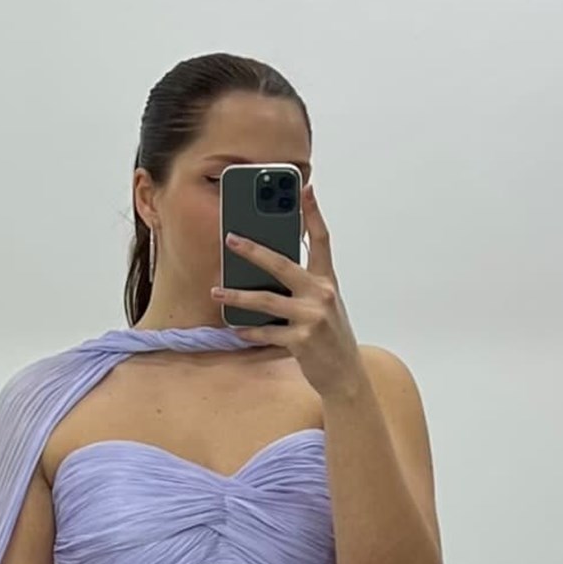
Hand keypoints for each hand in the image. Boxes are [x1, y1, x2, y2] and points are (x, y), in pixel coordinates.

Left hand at [215, 183, 361, 401]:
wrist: (346, 375)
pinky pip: (268, 333)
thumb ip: (304, 285)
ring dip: (238, 295)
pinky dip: (250, 331)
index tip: (304, 188)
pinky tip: (236, 327)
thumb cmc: (330, 337)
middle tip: (231, 239)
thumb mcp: (324, 305)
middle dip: (254, 250)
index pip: (322, 240)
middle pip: (283, 264)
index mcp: (327, 281)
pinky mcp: (302, 341)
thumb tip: (267, 270)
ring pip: (267, 301)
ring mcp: (313, 317)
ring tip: (216, 290)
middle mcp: (322, 294)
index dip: (313, 213)